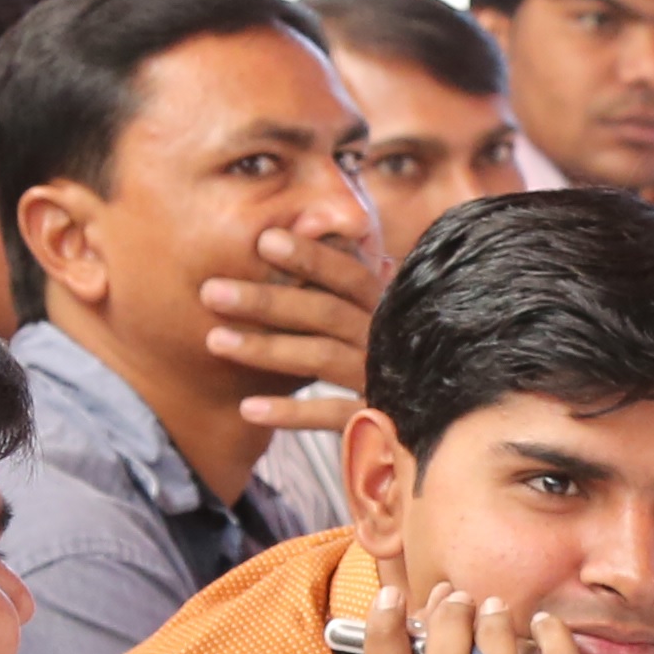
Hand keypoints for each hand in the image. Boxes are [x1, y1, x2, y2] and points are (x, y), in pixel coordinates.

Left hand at [202, 218, 390, 434]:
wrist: (442, 427)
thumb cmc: (392, 364)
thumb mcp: (376, 320)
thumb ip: (347, 287)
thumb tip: (312, 226)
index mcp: (388, 309)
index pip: (349, 275)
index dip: (310, 257)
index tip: (263, 241)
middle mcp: (388, 339)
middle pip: (324, 312)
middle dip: (266, 300)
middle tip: (211, 292)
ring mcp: (385, 381)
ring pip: (321, 357)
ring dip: (265, 348)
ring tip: (214, 341)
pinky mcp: (380, 424)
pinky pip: (331, 416)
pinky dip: (290, 413)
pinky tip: (248, 408)